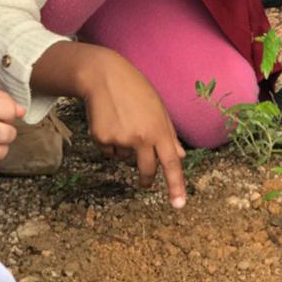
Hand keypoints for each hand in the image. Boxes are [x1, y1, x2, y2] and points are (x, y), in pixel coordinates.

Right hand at [69, 44, 187, 207]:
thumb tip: (179, 156)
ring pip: (125, 158)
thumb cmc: (135, 90)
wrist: (103, 76)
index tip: (178, 205)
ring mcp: (121, 139)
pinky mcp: (102, 138)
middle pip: (147, 170)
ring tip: (122, 121)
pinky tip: (108, 121)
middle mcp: (142, 137)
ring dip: (125, 148)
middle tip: (145, 183)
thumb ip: (169, 134)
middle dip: (147, 179)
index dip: (176, 185)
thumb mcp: (158, 109)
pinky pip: (109, 151)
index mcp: (160, 129)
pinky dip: (109, 141)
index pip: (172, 162)